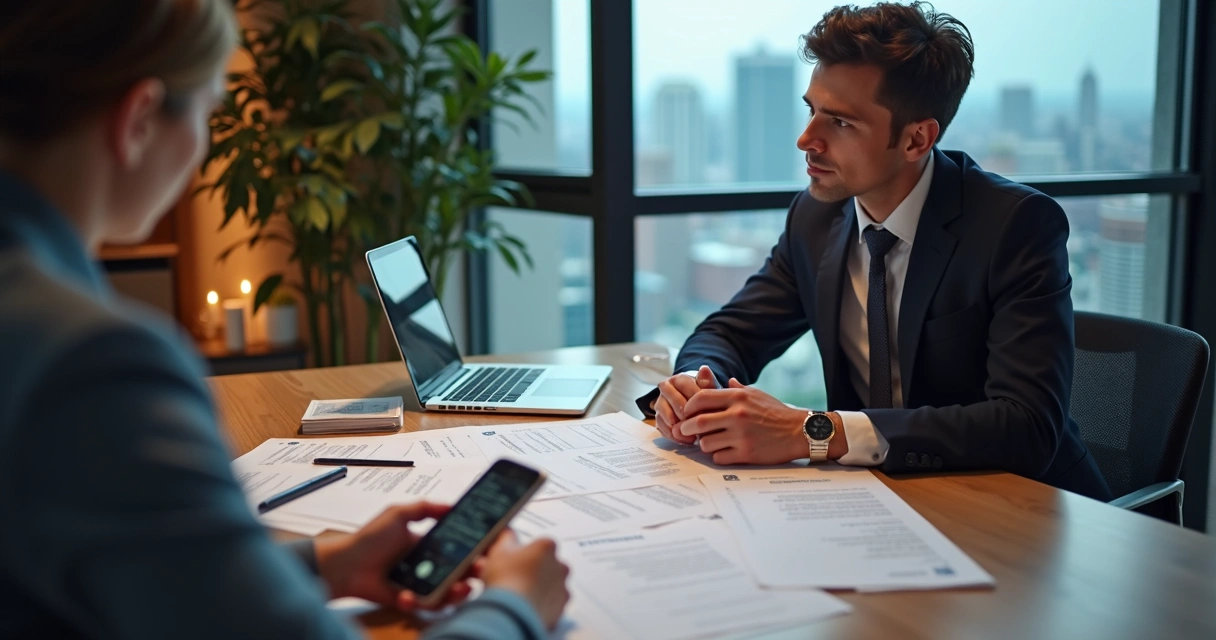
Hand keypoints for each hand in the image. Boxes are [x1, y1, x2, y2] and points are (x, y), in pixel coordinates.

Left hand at [314, 502, 474, 610]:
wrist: (344, 565)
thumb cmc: (368, 539)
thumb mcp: (398, 514)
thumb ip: (425, 507)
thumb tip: (452, 504)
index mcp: (428, 544)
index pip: (458, 546)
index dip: (475, 548)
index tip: (489, 546)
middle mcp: (427, 565)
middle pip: (459, 571)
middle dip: (474, 571)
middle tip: (480, 569)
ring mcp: (420, 584)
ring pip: (448, 592)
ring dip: (457, 592)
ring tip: (460, 588)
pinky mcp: (409, 600)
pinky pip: (425, 605)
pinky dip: (420, 602)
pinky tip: (407, 595)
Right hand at [480, 530, 569, 629]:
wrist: (510, 612)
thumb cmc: (505, 578)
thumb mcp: (498, 550)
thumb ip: (506, 537)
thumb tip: (508, 531)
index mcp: (547, 547)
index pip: (540, 545)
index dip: (524, 554)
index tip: (513, 562)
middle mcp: (560, 566)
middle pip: (547, 566)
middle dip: (533, 571)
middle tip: (514, 579)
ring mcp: (562, 588)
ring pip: (550, 586)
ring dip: (539, 589)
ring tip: (518, 596)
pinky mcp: (560, 609)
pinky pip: (551, 605)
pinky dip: (541, 606)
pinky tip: (526, 608)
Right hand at [654, 365, 719, 444]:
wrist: (697, 409)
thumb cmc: (705, 399)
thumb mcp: (710, 390)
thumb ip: (708, 381)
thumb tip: (704, 369)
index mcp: (679, 379)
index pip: (685, 386)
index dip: (695, 398)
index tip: (706, 409)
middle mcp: (666, 389)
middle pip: (672, 399)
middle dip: (684, 412)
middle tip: (695, 423)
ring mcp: (660, 404)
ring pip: (663, 413)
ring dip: (676, 425)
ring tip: (690, 434)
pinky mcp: (658, 418)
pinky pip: (661, 426)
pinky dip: (672, 435)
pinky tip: (685, 440)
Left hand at [677, 378, 807, 464]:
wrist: (799, 431)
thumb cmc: (776, 412)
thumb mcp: (757, 394)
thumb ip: (737, 388)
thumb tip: (726, 380)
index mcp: (738, 397)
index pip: (701, 398)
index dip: (688, 406)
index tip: (686, 413)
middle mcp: (737, 415)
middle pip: (698, 422)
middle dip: (686, 428)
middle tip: (685, 431)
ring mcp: (741, 436)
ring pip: (706, 443)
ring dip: (704, 444)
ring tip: (710, 442)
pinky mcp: (746, 454)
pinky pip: (719, 458)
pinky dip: (717, 456)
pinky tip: (724, 452)